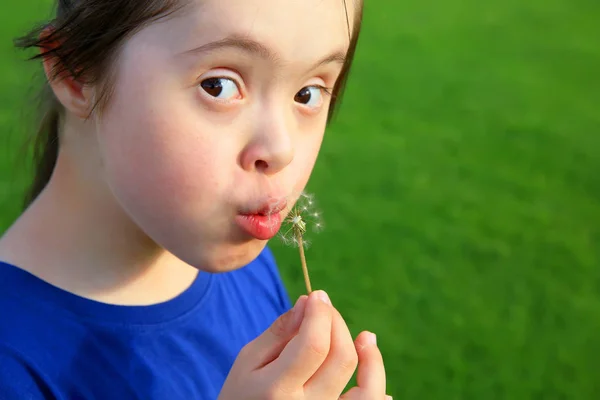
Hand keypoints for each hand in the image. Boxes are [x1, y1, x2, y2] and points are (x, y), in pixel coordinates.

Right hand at [218, 290, 390, 399]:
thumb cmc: (242, 393)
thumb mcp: (249, 361)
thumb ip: (280, 331)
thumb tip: (309, 302)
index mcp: (277, 391)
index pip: (313, 345)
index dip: (321, 314)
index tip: (317, 295)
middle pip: (341, 358)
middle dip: (336, 323)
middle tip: (324, 308)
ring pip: (367, 388)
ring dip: (372, 359)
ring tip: (366, 336)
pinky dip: (375, 385)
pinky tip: (370, 365)